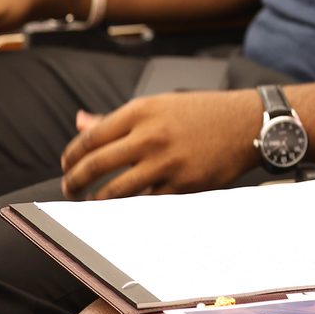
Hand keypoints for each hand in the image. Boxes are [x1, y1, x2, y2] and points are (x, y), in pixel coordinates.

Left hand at [60, 89, 262, 199]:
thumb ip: (118, 118)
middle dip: (74, 181)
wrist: (248, 122)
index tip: (67, 165)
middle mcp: (151, 135)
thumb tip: (80, 122)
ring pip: (115, 191)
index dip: (71, 155)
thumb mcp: (160, 104)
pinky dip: (129, 209)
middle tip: (69, 188)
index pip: (91, 137)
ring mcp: (166, 162)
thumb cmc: (203, 112)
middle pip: (96, 165)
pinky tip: (122, 208)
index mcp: (142, 111)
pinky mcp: (182, 184)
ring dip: (96, 200)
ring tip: (91, 202)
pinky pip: (145, 203)